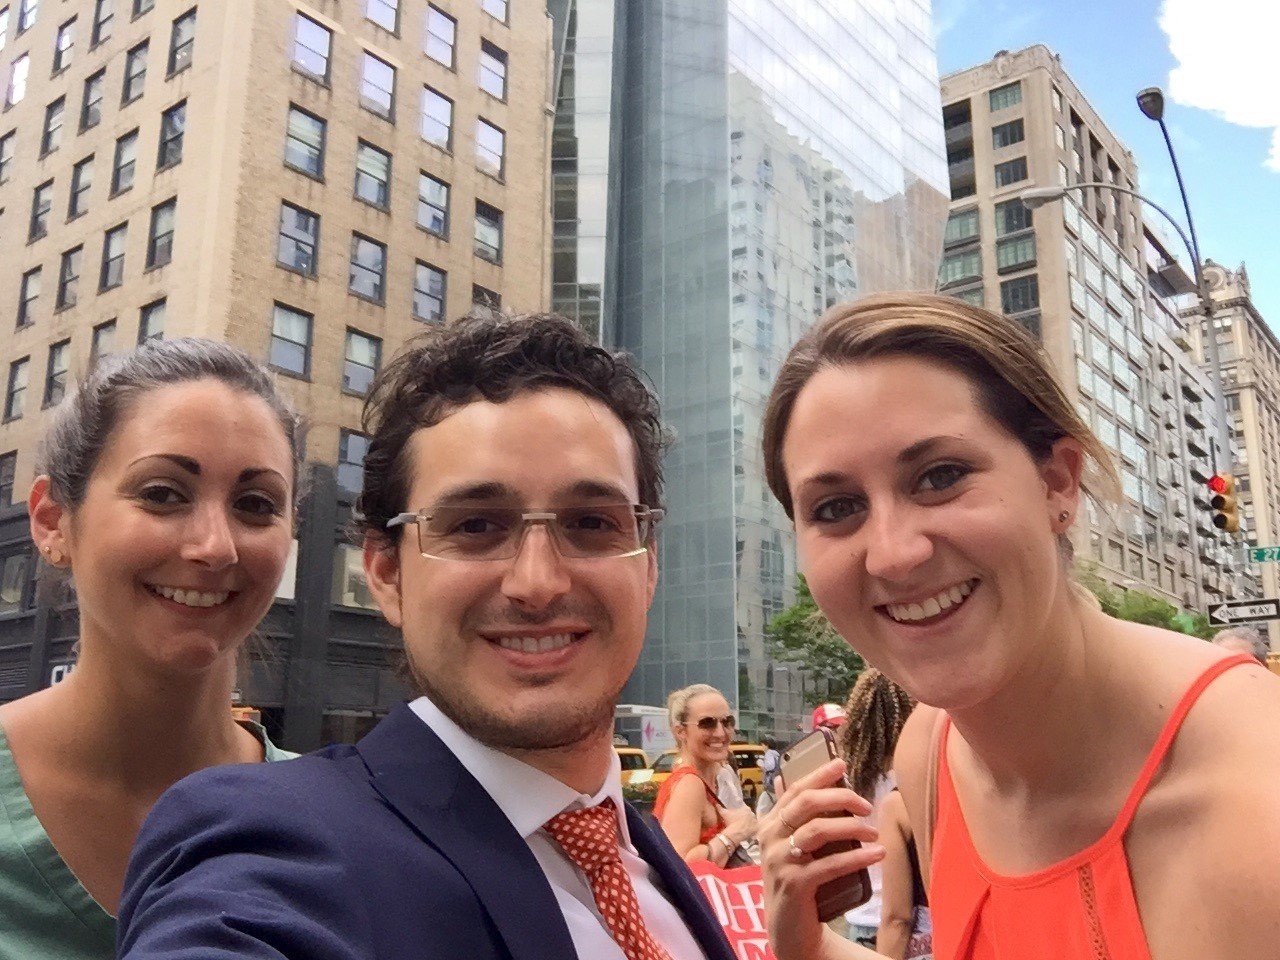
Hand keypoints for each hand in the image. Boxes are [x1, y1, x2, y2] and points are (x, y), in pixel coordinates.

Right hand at [722, 807, 757, 842]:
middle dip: (745, 818)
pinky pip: (755, 829)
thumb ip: (719, 807)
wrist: (735, 833)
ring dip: (749, 824)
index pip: (744, 809)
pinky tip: (747, 832)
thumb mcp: (723, 813)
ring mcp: (755, 821)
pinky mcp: (757, 829)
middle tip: (739, 823)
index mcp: (746, 808)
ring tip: (743, 828)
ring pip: (752, 822)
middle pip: (749, 815)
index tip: (737, 816)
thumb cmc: (730, 822)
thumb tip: (716, 803)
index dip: (740, 813)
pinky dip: (752, 830)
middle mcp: (752, 813)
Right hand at [760, 758, 883, 959]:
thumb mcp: (789, 846)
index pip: (795, 790)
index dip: (818, 774)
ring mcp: (780, 861)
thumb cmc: (796, 880)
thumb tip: (792, 780)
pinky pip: (830, 864)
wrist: (788, 928)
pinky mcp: (794, 884)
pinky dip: (857, 857)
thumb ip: (793, 817)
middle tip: (867, 805)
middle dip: (840, 797)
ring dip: (851, 828)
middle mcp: (770, 838)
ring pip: (818, 830)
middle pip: (806, 804)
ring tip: (874, 833)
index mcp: (770, 824)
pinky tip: (876, 855)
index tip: (842, 764)